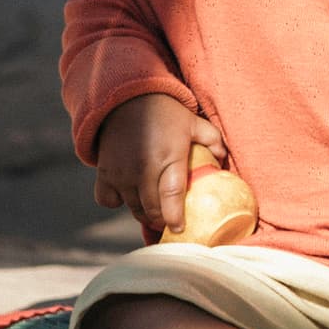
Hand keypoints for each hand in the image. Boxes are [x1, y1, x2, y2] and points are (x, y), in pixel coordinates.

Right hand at [91, 92, 219, 239]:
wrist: (127, 99)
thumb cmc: (166, 113)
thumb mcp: (194, 123)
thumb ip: (213, 141)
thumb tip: (224, 162)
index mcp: (169, 157)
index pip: (171, 196)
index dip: (175, 218)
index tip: (180, 229)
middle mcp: (142, 169)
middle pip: (152, 210)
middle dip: (162, 220)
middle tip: (170, 219)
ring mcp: (120, 173)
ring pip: (133, 208)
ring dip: (144, 213)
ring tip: (154, 208)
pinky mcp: (104, 173)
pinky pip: (108, 200)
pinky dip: (117, 202)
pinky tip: (129, 194)